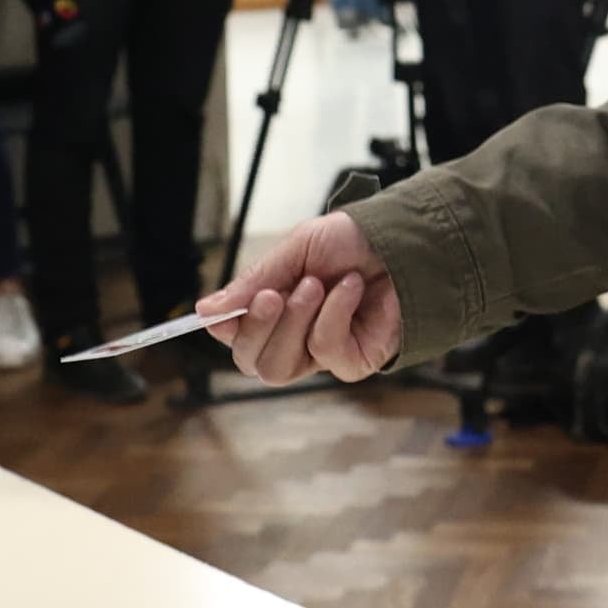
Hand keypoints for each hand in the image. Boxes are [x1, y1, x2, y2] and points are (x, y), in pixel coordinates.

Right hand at [205, 212, 401, 384]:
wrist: (401, 239)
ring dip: (294, 321)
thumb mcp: (295, 250)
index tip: (221, 313)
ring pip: (279, 367)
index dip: (225, 329)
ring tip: (316, 285)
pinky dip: (332, 316)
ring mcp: (320, 354)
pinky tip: (350, 289)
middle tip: (274, 295)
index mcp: (273, 312)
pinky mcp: (352, 362)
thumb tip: (206, 311)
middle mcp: (292, 338)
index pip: (235, 337)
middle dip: (258, 327)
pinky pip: (324, 351)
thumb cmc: (350, 242)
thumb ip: (253, 282)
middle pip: (250, 361)